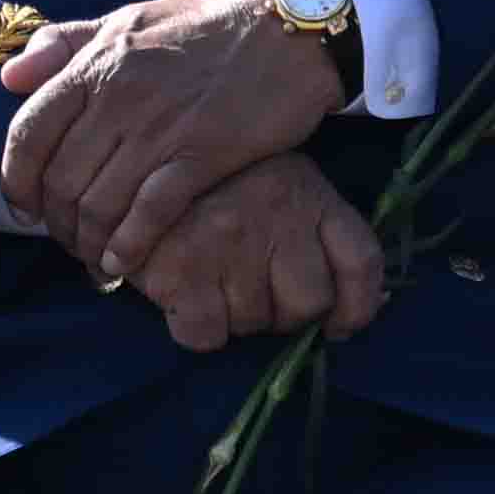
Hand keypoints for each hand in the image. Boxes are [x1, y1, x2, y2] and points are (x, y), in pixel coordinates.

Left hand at [0, 0, 350, 280]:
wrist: (286, 32)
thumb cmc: (205, 27)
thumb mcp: (128, 20)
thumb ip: (66, 44)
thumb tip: (10, 78)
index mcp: (96, 63)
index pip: (29, 132)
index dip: (16, 178)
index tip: (22, 205)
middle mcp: (119, 97)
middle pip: (61, 179)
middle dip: (55, 222)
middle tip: (65, 240)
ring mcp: (160, 129)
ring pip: (99, 203)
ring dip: (88, 241)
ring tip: (93, 257)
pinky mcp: (201, 155)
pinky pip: (148, 213)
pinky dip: (127, 246)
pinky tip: (121, 262)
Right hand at [125, 154, 388, 354]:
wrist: (134, 157)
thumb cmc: (215, 177)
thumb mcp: (277, 179)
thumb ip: (311, 227)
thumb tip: (340, 315)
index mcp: (307, 193)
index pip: (360, 262)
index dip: (357, 308)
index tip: (338, 326)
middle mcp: (276, 217)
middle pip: (308, 303)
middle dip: (285, 312)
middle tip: (255, 292)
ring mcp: (229, 244)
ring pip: (255, 323)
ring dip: (236, 318)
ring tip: (213, 283)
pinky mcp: (182, 270)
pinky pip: (207, 335)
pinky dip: (198, 330)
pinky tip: (186, 300)